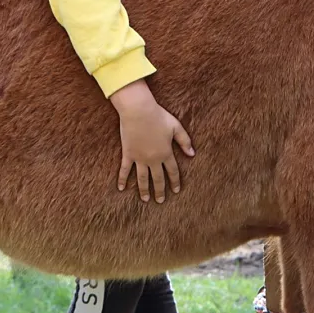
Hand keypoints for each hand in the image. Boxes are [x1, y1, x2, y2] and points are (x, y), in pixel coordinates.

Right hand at [109, 79, 193, 202]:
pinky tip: (121, 189)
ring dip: (144, 190)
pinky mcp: (128, 154)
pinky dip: (122, 179)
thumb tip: (192, 154)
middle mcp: (153, 159)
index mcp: (166, 153)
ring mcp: (139, 158)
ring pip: (142, 178)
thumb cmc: (158, 116)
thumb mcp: (176, 127)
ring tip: (145, 200)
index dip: (175, 182)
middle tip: (160, 201)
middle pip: (158, 178)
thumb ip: (185, 141)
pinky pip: (125, 170)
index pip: (173, 171)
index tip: (176, 191)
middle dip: (160, 191)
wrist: (138, 111)